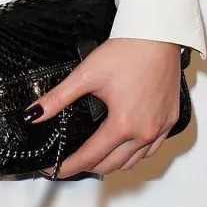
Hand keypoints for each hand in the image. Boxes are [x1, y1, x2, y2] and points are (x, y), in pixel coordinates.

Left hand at [23, 38, 183, 177]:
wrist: (158, 36)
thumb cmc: (128, 51)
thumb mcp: (86, 74)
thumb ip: (59, 97)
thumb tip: (35, 113)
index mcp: (123, 124)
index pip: (91, 157)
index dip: (70, 166)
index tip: (55, 170)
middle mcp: (144, 132)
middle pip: (112, 165)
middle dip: (88, 167)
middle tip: (71, 163)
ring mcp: (160, 128)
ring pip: (134, 161)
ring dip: (113, 164)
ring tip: (94, 158)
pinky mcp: (171, 120)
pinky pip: (152, 149)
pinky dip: (136, 154)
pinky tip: (126, 146)